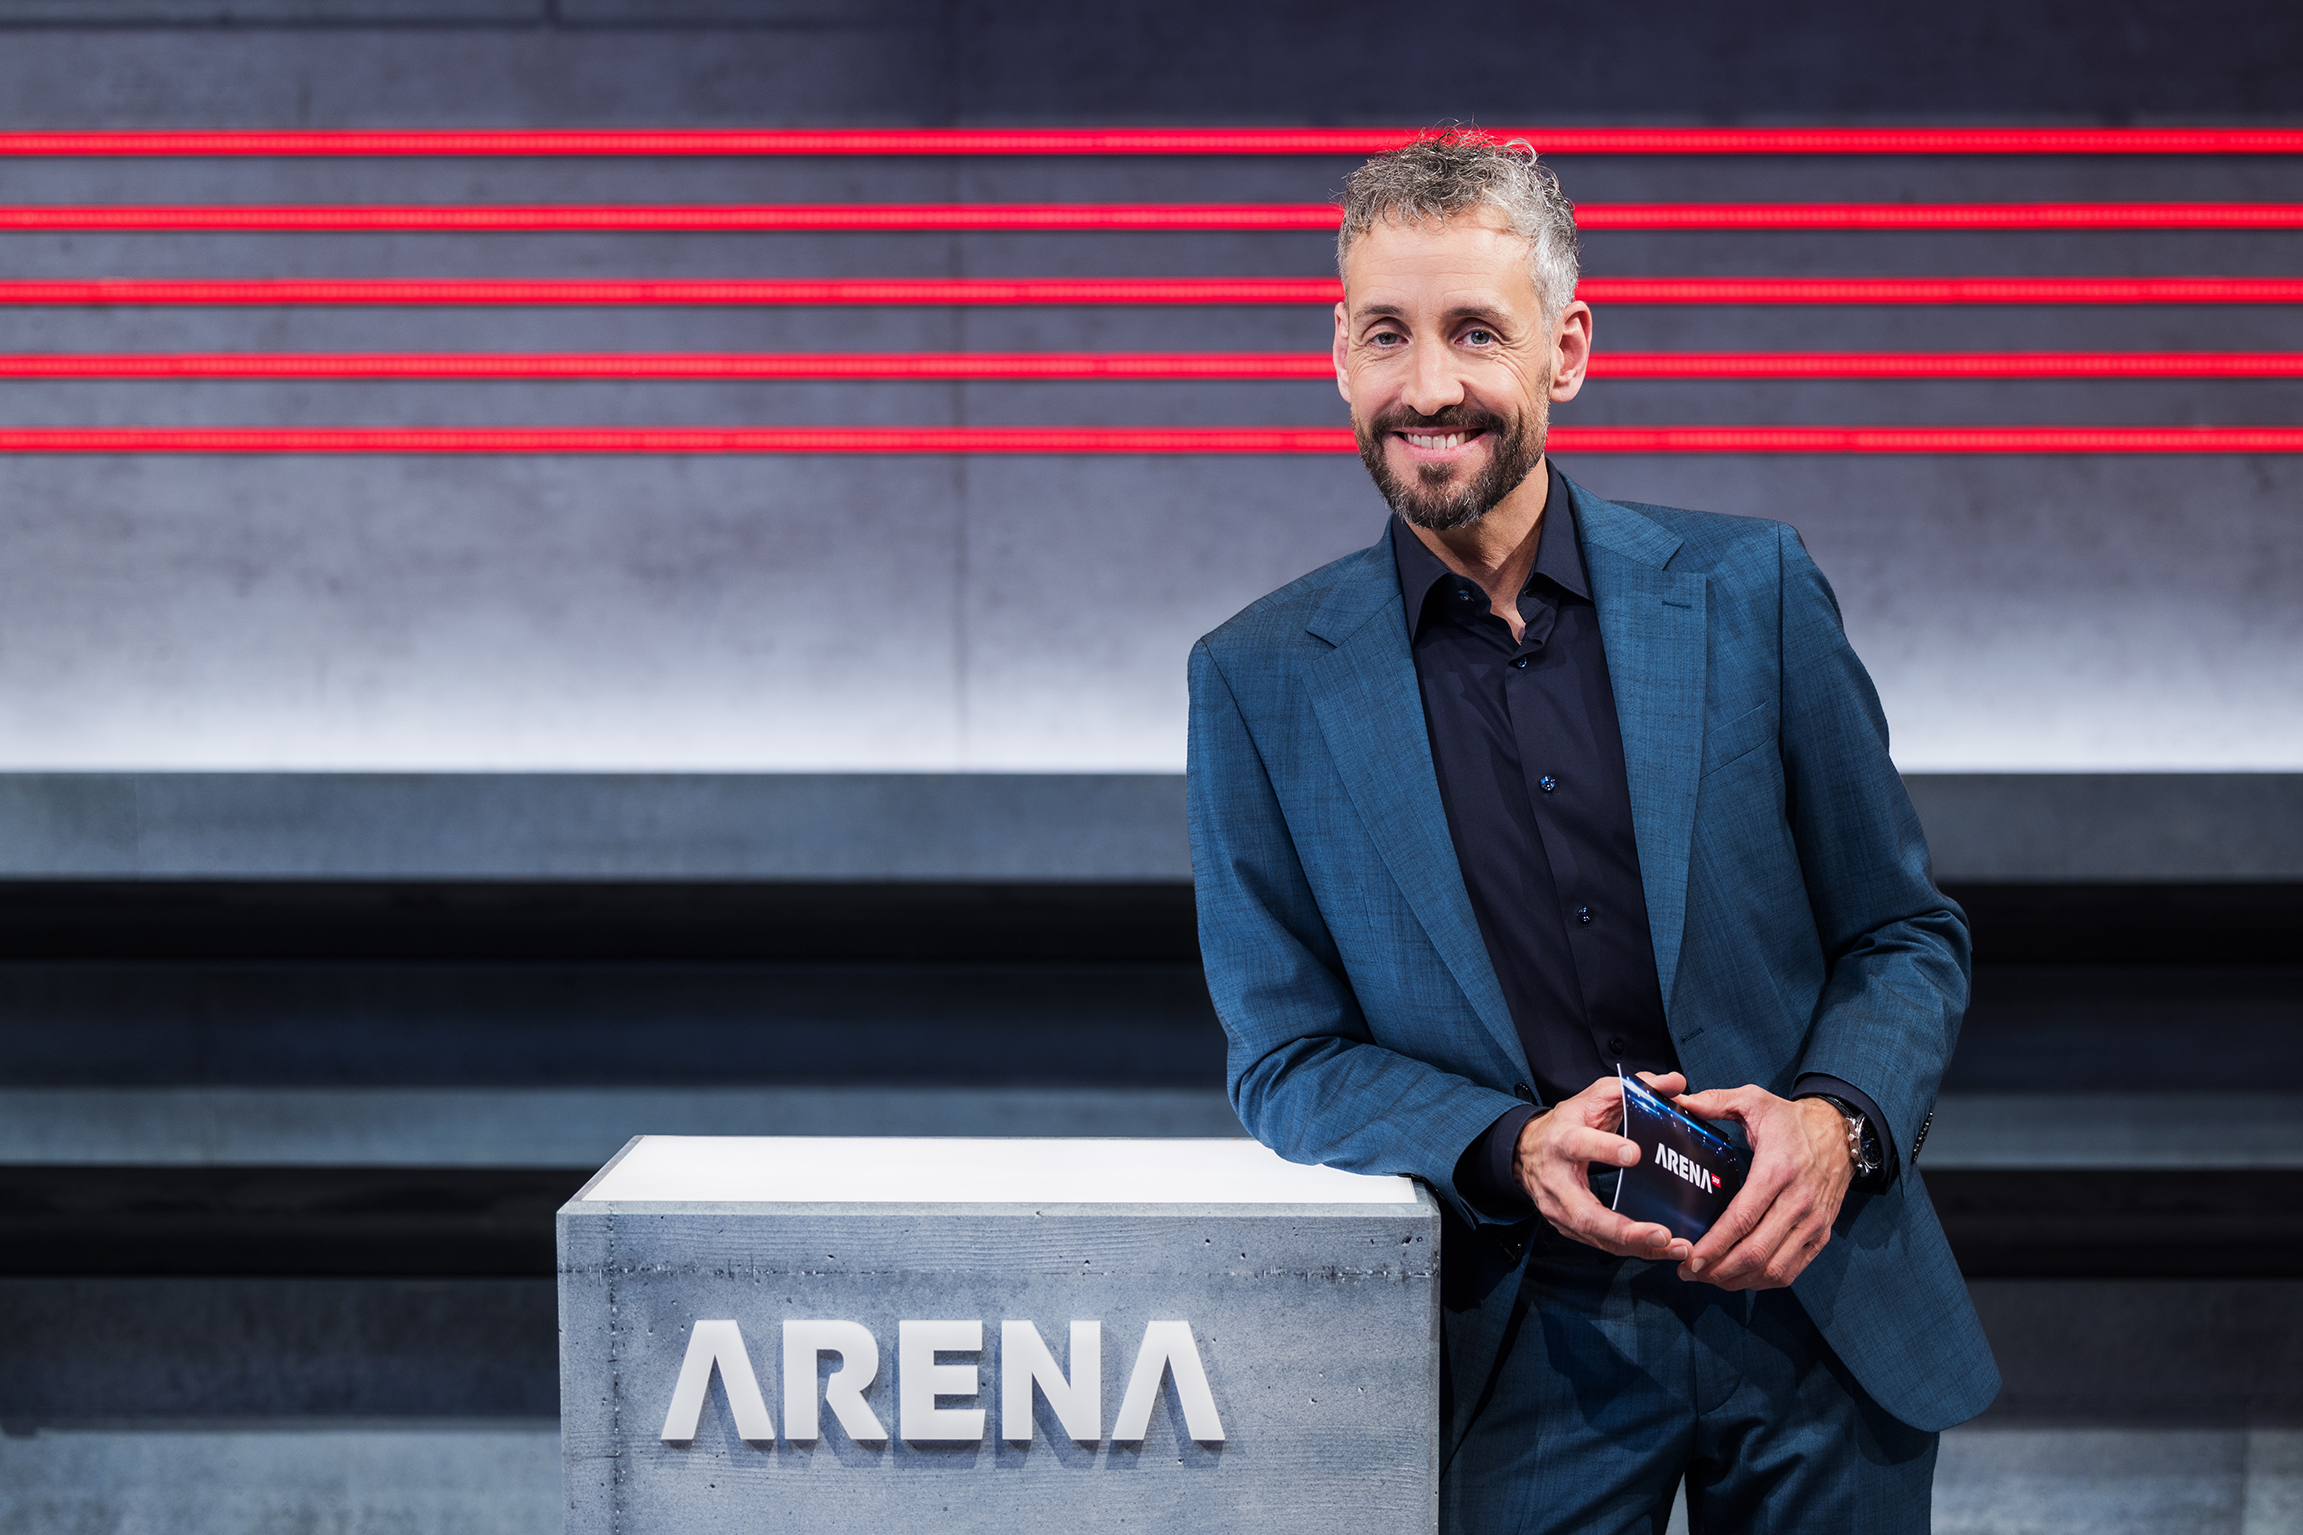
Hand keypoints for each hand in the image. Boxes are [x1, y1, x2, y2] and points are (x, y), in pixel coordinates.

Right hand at [1513, 1072, 1695, 1262]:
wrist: (1528, 1150)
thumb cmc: (1567, 1123)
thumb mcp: (1594, 1096)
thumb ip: (1635, 1087)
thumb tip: (1676, 1083)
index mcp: (1562, 1140)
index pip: (1580, 1144)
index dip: (1605, 1150)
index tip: (1635, 1154)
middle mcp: (1558, 1181)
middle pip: (1586, 1212)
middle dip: (1625, 1229)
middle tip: (1662, 1234)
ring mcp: (1560, 1209)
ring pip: (1597, 1236)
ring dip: (1638, 1246)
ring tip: (1676, 1248)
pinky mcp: (1568, 1227)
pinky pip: (1602, 1244)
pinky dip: (1633, 1249)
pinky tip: (1661, 1250)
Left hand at [1670, 1086, 1853, 1290]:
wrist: (1840, 1133)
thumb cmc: (1791, 1120)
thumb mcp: (1754, 1100)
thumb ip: (1715, 1101)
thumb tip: (1677, 1100)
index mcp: (1777, 1171)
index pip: (1743, 1218)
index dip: (1715, 1243)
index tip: (1691, 1256)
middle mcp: (1798, 1202)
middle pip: (1757, 1251)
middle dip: (1719, 1269)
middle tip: (1689, 1271)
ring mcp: (1813, 1223)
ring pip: (1774, 1268)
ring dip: (1739, 1280)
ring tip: (1709, 1278)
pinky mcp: (1822, 1235)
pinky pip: (1793, 1270)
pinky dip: (1765, 1281)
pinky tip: (1740, 1278)